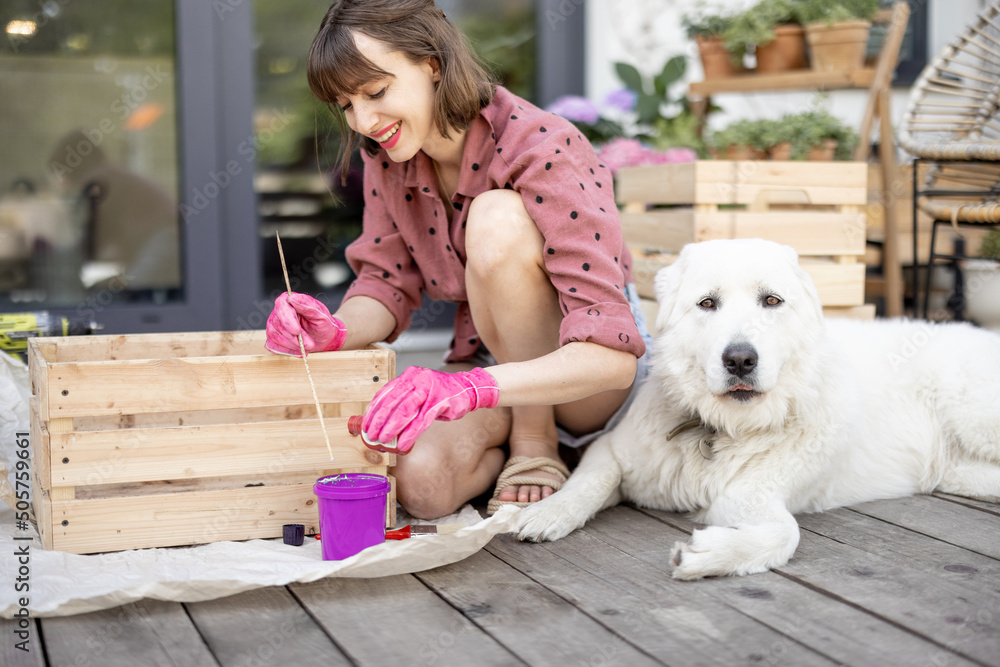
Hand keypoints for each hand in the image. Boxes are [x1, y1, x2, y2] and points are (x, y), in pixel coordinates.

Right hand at [265, 292, 346, 355]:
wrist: (322, 337)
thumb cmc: (322, 323)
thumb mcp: (321, 314)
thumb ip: (307, 305)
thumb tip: (292, 298)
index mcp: (288, 301)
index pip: (281, 307)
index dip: (288, 320)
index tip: (297, 331)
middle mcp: (278, 312)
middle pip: (278, 325)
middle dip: (294, 338)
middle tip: (310, 344)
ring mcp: (273, 326)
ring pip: (275, 337)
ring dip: (293, 345)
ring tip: (307, 347)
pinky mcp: (273, 339)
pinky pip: (274, 347)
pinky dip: (288, 351)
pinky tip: (299, 351)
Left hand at [362, 366, 499, 452]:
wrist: (467, 389)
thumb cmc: (440, 393)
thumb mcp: (419, 391)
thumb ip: (403, 401)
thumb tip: (382, 421)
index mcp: (409, 376)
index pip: (385, 393)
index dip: (373, 410)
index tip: (366, 425)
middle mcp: (417, 380)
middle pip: (392, 402)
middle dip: (379, 421)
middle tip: (372, 435)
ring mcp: (429, 391)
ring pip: (405, 411)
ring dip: (392, 428)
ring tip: (383, 441)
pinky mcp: (439, 403)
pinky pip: (421, 421)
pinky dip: (410, 434)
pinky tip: (403, 444)